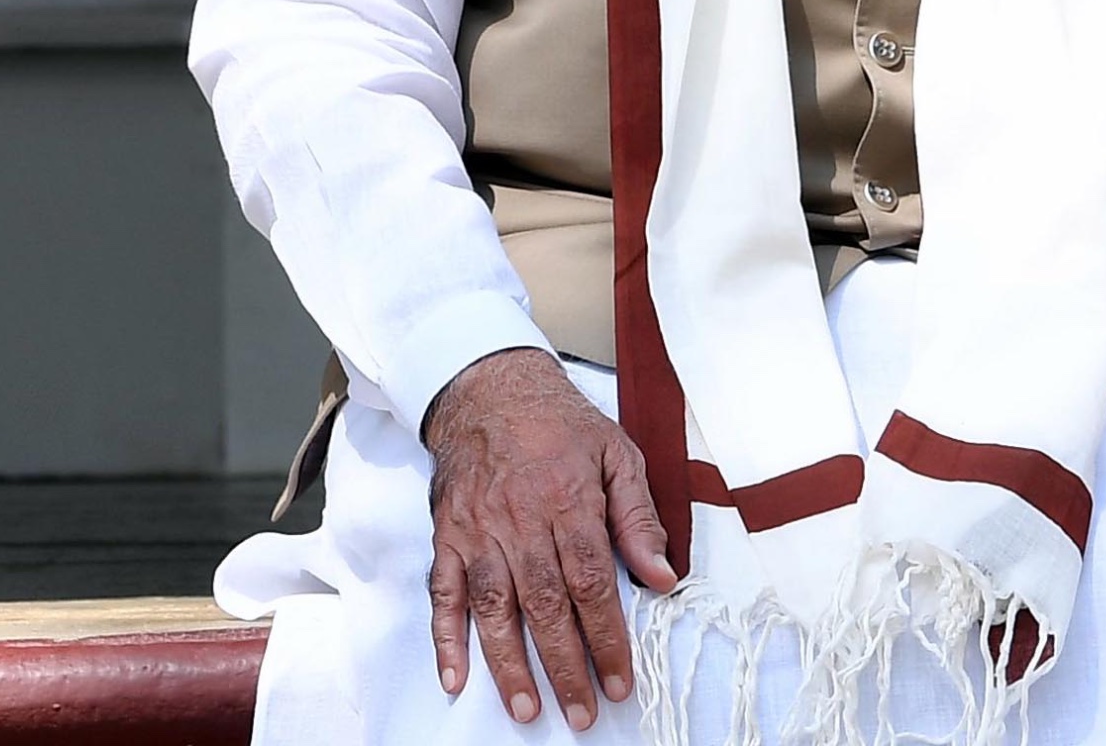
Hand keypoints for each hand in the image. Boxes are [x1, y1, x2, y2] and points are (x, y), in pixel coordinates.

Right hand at [421, 346, 672, 730]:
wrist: (491, 393)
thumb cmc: (563, 426)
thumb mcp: (618, 454)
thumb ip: (639, 518)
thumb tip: (663, 577)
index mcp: (571, 503)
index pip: (593, 584)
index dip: (607, 637)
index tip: (618, 680)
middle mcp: (522, 524)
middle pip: (546, 606)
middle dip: (565, 665)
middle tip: (580, 713)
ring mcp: (478, 535)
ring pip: (494, 610)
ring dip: (509, 665)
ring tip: (527, 708)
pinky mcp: (446, 540)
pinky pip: (443, 596)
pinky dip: (446, 640)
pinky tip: (456, 679)